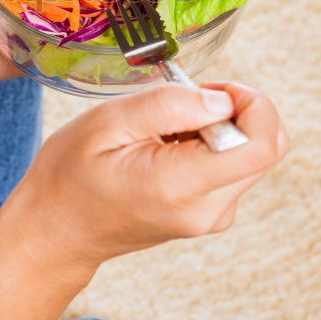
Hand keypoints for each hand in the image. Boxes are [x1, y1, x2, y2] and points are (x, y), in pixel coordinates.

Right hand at [0, 81, 289, 269]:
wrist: (56, 230)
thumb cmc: (70, 176)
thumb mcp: (107, 123)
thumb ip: (169, 106)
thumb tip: (222, 100)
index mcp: (182, 186)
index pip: (263, 145)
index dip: (252, 103)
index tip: (211, 89)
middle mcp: (207, 209)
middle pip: (264, 146)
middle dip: (232, 110)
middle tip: (180, 103)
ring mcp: (211, 217)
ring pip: (249, 153)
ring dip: (217, 127)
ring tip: (162, 130)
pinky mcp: (209, 213)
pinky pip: (231, 166)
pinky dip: (208, 145)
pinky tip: (165, 147)